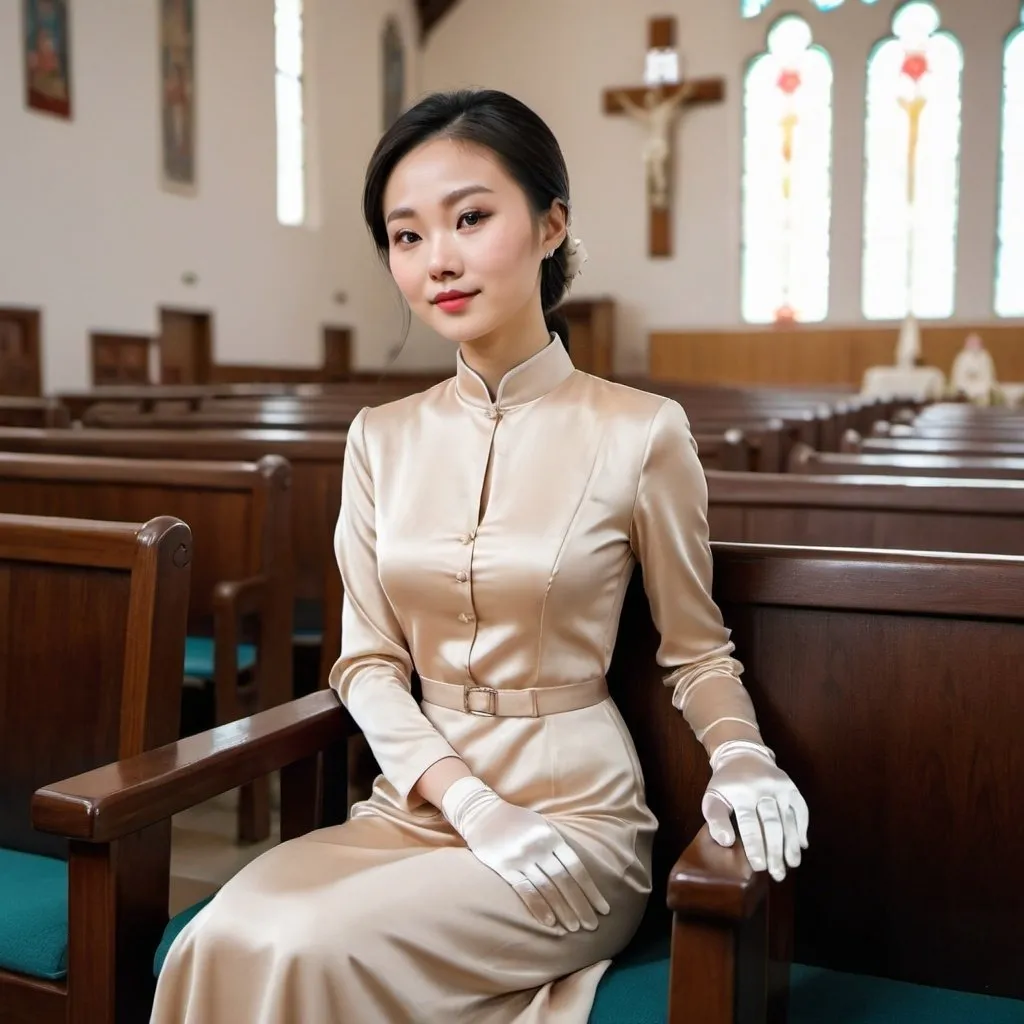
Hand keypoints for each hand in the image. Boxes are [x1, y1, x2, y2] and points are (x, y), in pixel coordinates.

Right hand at [441, 776, 610, 931]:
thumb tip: (578, 873)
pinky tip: (550, 922)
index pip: (576, 867)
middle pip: (565, 881)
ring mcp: (521, 857)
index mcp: (551, 836)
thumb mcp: (542, 826)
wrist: (483, 813)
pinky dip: (539, 907)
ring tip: (575, 927)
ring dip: (563, 910)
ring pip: (547, 888)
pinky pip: (525, 890)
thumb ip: (557, 846)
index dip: (591, 890)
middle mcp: (539, 847)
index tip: (603, 908)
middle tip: (593, 926)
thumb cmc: (516, 821)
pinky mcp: (504, 867)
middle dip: (581, 905)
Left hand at [701, 740, 808, 881]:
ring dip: (791, 844)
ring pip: (788, 819)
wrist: (743, 755)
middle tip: (777, 874)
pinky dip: (802, 828)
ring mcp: (780, 786)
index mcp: (741, 792)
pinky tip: (801, 846)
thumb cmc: (726, 783)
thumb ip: (715, 819)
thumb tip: (726, 841)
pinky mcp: (791, 786)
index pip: (749, 823)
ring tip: (791, 865)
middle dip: (775, 851)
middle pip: (772, 824)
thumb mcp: (712, 797)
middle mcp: (763, 788)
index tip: (759, 867)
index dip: (755, 846)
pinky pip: (801, 809)